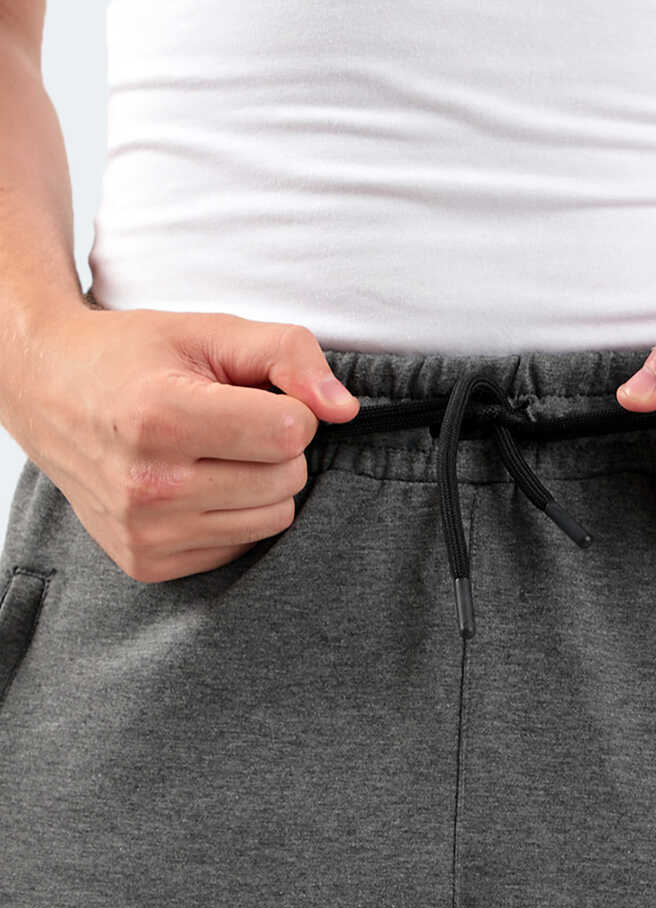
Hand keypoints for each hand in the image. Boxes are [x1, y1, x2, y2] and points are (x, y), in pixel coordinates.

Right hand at [3, 304, 360, 581]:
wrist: (47, 394)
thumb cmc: (132, 358)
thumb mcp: (208, 332)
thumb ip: (288, 354)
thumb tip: (345, 410)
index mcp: (161, 418)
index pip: (288, 433)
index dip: (288, 407)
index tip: (252, 394)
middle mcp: (150, 486)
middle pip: (286, 480)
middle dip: (275, 446)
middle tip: (228, 422)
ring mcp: (147, 533)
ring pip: (273, 520)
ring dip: (261, 484)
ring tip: (213, 452)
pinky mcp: (148, 563)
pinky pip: (241, 546)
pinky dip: (232, 515)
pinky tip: (194, 483)